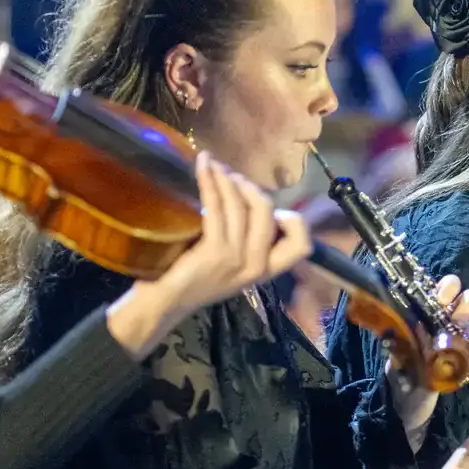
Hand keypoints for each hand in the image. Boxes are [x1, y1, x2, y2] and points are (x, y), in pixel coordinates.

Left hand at [106, 152, 311, 359]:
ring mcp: (235, 259)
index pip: (300, 245)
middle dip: (250, 186)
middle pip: (267, 211)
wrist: (167, 302)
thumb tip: (253, 199)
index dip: (293, 220)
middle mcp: (256, 266)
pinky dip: (209, 180)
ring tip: (214, 166)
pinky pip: (216, 205)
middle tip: (231, 177)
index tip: (272, 206)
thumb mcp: (234, 267)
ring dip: (226, 178)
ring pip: (240, 204)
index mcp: (266, 271)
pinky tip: (202, 166)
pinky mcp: (213, 251)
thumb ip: (250, 243)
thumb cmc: (198, 280)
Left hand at [386, 274, 468, 449]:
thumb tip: (419, 326)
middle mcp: (431, 340)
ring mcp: (447, 353)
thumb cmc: (403, 402)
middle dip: (463, 307)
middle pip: (450, 316)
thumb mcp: (404, 377)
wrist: (410, 430)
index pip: (426, 309)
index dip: (439, 295)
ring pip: (467, 334)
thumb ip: (412, 354)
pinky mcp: (460, 367)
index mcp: (412, 338)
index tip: (451, 287)